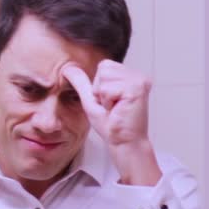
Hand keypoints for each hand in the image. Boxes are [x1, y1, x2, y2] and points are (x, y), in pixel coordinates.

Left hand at [62, 60, 161, 185]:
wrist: (123, 142)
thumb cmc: (111, 126)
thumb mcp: (91, 99)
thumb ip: (82, 83)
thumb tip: (68, 68)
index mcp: (130, 76)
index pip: (104, 65)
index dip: (99, 86)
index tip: (110, 103)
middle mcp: (137, 76)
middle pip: (104, 67)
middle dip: (101, 89)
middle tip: (113, 106)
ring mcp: (139, 80)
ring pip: (105, 76)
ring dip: (104, 96)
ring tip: (116, 108)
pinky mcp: (137, 88)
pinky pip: (108, 88)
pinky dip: (108, 101)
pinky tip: (119, 109)